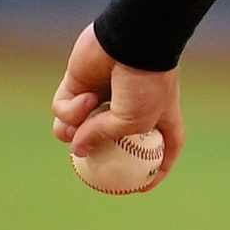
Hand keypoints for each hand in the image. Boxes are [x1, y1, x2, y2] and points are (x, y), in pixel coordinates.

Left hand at [52, 24, 184, 184]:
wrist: (132, 40)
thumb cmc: (144, 82)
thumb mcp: (133, 122)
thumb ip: (103, 139)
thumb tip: (76, 150)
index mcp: (159, 116)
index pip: (164, 149)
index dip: (156, 171)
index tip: (141, 189)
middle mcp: (132, 107)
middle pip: (112, 142)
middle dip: (95, 154)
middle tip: (86, 163)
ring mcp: (104, 95)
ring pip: (76, 129)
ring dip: (74, 132)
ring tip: (82, 124)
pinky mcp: (79, 83)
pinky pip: (65, 107)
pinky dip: (71, 109)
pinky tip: (85, 98)